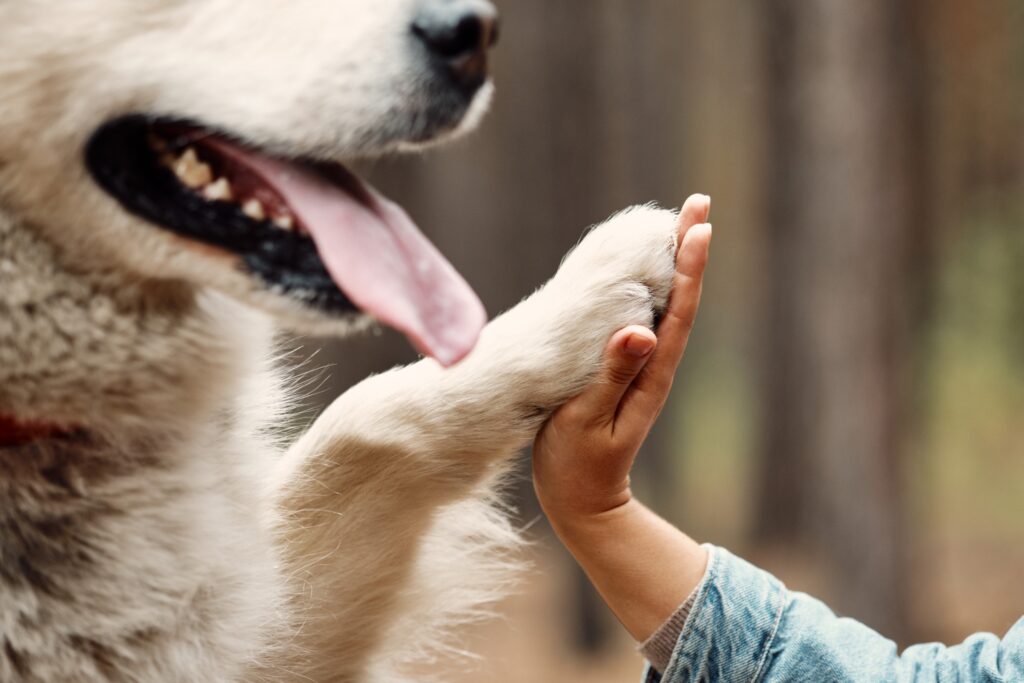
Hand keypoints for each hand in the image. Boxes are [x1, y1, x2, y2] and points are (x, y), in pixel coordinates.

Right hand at [533, 194, 712, 526]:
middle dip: (688, 250)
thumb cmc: (577, 466)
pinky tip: (639, 271)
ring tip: (678, 223)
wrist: (581, 502)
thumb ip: (612, 377)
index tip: (698, 224)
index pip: (677, 312)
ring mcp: (640, 369)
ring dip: (673, 263)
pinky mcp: (623, 373)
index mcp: (651, 375)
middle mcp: (654, 366)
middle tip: (698, 202)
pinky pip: (641, 319)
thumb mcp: (589, 422)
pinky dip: (647, 288)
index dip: (689, 267)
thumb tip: (640, 331)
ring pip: (662, 306)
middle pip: (679, 298)